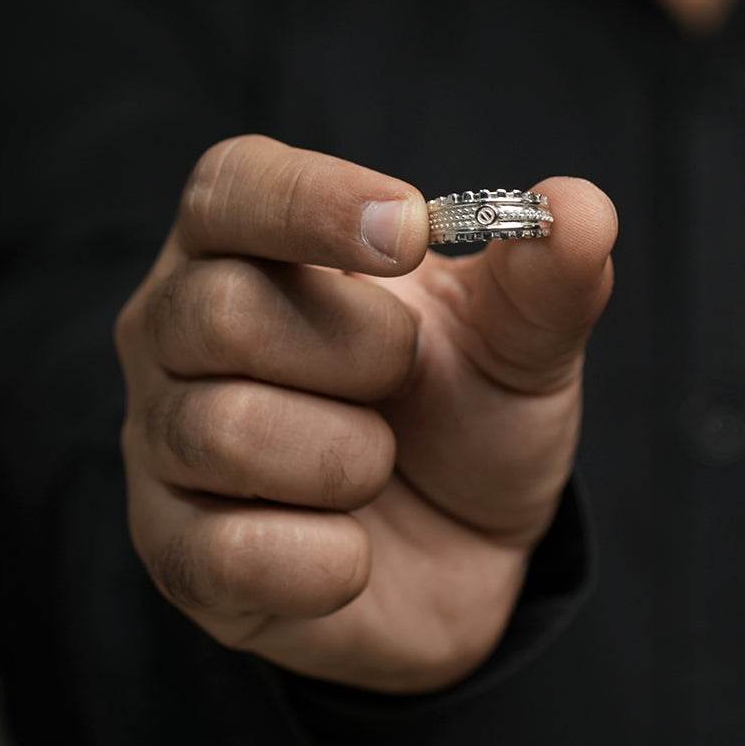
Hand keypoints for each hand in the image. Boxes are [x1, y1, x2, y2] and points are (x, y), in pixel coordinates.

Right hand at [115, 135, 616, 692]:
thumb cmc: (470, 419)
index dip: (311, 202)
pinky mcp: (179, 554)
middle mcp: (181, 333)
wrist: (464, 551)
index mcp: (254, 249)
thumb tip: (578, 210)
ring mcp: (165, 446)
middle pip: (220, 311)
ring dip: (351, 459)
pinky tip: (354, 547)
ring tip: (380, 465)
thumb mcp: (522, 346)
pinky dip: (330, 558)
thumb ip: (546, 281)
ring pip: (225, 431)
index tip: (409, 234)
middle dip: (361, 355)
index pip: (231, 187)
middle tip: (404, 379)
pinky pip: (230, 553)